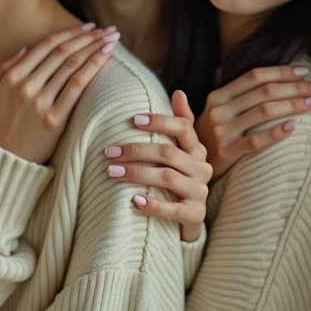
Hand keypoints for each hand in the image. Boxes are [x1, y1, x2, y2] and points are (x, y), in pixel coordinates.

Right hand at [0, 23, 119, 163]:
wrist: (2, 162)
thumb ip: (3, 69)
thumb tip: (24, 49)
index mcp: (11, 77)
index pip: (46, 46)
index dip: (69, 33)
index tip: (87, 27)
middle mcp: (26, 86)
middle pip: (63, 53)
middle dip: (88, 37)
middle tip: (106, 29)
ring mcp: (40, 102)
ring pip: (72, 65)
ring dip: (94, 48)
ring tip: (111, 39)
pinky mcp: (54, 120)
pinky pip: (77, 86)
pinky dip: (93, 67)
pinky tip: (106, 56)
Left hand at [105, 90, 210, 241]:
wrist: (190, 218)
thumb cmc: (180, 178)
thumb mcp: (182, 151)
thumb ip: (181, 123)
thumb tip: (179, 92)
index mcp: (197, 149)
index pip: (183, 128)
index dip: (159, 121)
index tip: (132, 120)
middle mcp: (201, 168)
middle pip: (169, 153)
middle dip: (136, 150)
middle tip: (109, 151)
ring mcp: (200, 192)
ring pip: (168, 178)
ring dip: (137, 174)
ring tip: (111, 172)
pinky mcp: (196, 215)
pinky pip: (175, 210)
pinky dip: (154, 205)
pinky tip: (135, 201)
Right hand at [194, 65, 310, 179]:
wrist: (190, 164)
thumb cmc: (212, 134)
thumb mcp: (217, 110)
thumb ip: (238, 93)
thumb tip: (271, 76)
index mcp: (218, 95)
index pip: (254, 76)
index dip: (281, 71)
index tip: (304, 71)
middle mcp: (219, 110)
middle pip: (263, 92)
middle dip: (295, 87)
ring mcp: (222, 132)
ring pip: (264, 112)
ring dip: (293, 105)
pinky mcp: (226, 153)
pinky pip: (255, 142)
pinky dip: (276, 133)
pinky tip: (294, 127)